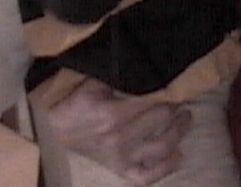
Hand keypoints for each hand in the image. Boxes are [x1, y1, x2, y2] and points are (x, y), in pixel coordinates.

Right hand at [44, 77, 191, 185]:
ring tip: (187, 118)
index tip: (174, 85)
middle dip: (176, 107)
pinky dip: (166, 168)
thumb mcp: (92, 83)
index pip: (153, 101)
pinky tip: (179, 155)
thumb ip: (117, 75)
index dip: (168, 92)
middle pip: (161, 120)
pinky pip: (147, 176)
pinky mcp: (120, 170)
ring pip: (162, 148)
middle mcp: (120, 138)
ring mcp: (121, 157)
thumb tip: (143, 64)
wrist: (53, 131)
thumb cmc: (74, 104)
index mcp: (112, 114)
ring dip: (180, 132)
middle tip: (182, 99)